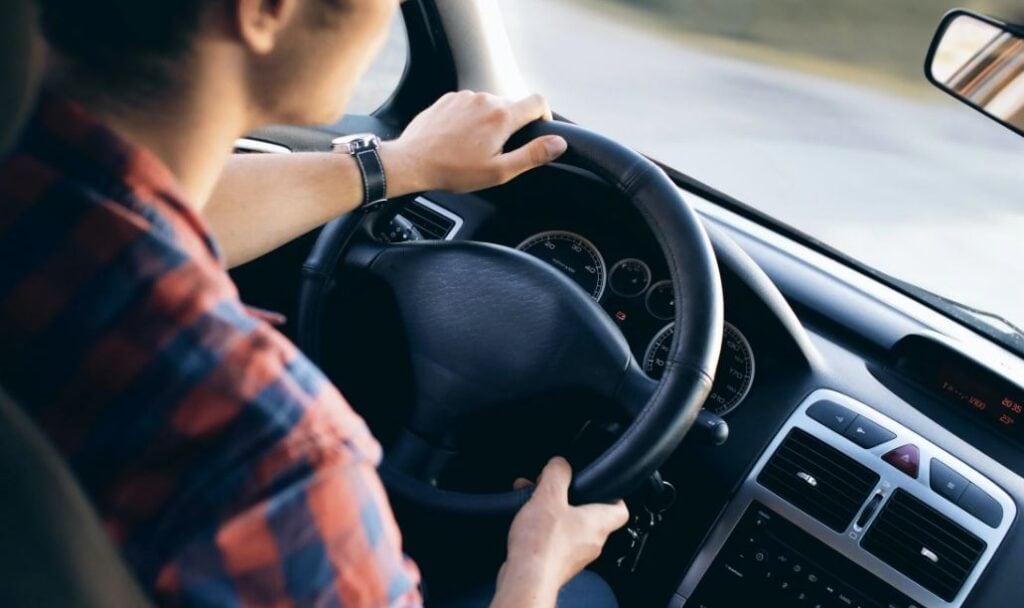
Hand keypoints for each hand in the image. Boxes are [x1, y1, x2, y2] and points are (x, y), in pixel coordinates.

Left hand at [381, 91, 567, 194]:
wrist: (412, 161)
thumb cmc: (453, 170)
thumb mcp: (499, 171)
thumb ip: (532, 155)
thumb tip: (558, 143)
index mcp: (502, 116)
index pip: (538, 102)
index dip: (544, 116)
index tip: (538, 131)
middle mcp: (485, 99)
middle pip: (512, 106)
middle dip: (511, 126)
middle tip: (497, 152)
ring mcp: (465, 97)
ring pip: (489, 106)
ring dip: (489, 123)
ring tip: (474, 148)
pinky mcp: (448, 99)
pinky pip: (469, 105)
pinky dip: (470, 119)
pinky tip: (459, 139)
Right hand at [491, 457, 628, 606]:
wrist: (526, 579)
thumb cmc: (542, 545)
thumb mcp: (549, 496)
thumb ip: (557, 474)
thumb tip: (560, 463)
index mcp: (598, 523)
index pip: (621, 509)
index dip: (614, 494)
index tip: (602, 485)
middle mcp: (592, 542)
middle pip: (589, 515)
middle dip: (569, 499)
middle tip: (554, 488)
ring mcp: (575, 556)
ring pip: (569, 527)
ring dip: (552, 512)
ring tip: (533, 501)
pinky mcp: (558, 564)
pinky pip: (555, 541)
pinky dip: (543, 529)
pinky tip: (526, 522)